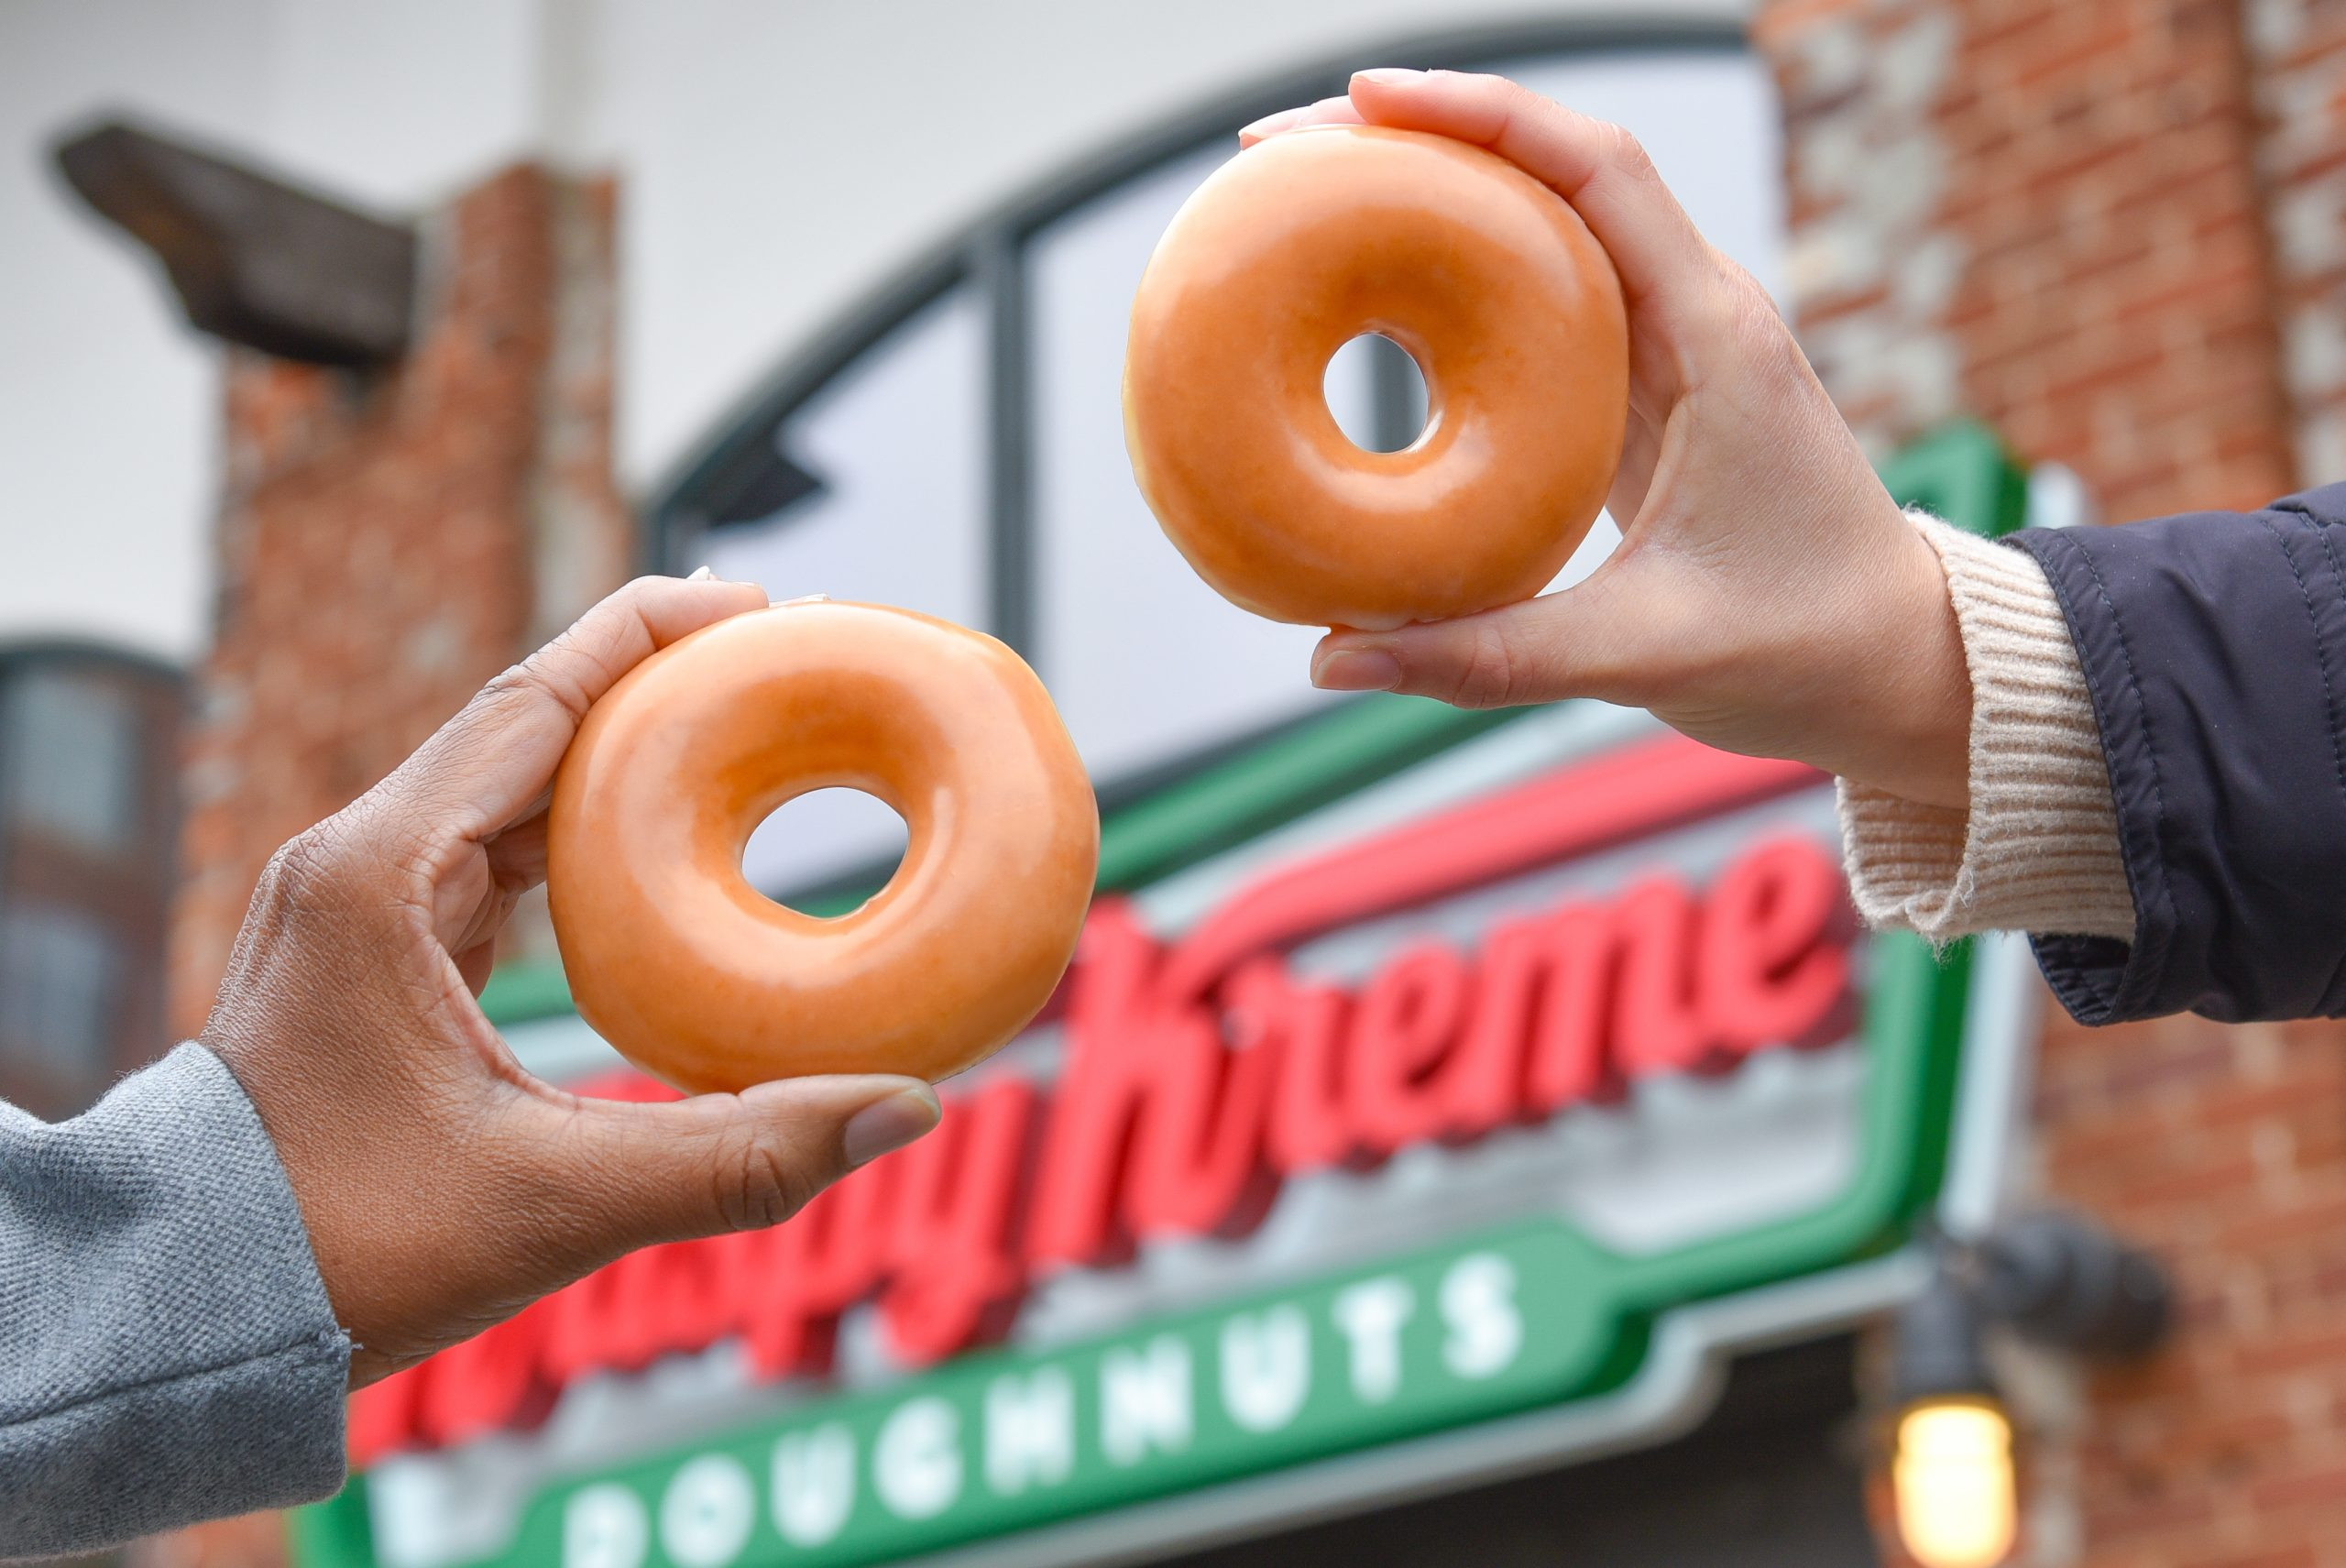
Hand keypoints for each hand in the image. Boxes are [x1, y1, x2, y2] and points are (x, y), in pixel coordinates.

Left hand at [199, 575, 942, 1387]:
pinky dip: (580, 829)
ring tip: (733, 731)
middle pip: (526, 721)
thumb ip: (738, 1157)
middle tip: (775, 658)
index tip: (754, 604)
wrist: (189, 1316)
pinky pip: (491, 851)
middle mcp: (358, 862)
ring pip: (507, 783)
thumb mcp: (555, 1203)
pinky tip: (655, 845)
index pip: (531, 701)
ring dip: (617, 754)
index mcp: (379, 875)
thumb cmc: (341, 1252)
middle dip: (652, 680)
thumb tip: (906, 1112)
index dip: (647, 636)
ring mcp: (359, 903)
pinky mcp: (373, 952)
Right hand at [1246, 70, 1971, 809]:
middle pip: (1550, 170)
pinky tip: (1365, 292)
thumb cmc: (1804, 643)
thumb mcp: (1644, 653)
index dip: (1482, 113)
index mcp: (1716, 336)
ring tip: (1304, 198)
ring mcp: (1665, 345)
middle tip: (1285, 152)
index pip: (1598, 169)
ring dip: (1429, 195)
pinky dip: (1449, 277)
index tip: (1366, 98)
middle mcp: (1692, 312)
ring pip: (1538, 224)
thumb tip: (1333, 658)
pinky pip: (1533, 300)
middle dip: (1419, 136)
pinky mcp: (1639, 389)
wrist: (1895, 664)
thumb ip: (1490, 655)